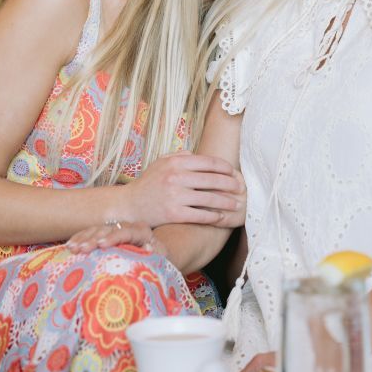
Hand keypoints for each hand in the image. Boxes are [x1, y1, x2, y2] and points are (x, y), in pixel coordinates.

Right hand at [66, 219, 165, 255]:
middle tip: (82, 249)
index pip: (126, 232)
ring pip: (97, 230)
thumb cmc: (157, 260)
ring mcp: (114, 229)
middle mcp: (126, 226)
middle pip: (108, 229)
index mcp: (141, 231)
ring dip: (83, 238)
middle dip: (93, 238)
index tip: (101, 245)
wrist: (155, 254)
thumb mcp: (160, 258)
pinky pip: (90, 233)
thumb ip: (155, 253)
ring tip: (72, 248)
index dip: (113, 238)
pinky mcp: (106, 234)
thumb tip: (147, 247)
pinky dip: (80, 239)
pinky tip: (69, 245)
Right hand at [125, 151, 245, 228]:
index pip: (207, 162)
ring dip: (226, 202)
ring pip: (208, 198)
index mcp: (176, 162)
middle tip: (241, 188)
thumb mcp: (161, 162)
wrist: (130, 205)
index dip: (224, 167)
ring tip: (236, 204)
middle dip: (230, 184)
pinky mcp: (174, 214)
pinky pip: (199, 215)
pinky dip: (213, 216)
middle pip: (212, 180)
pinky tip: (222, 217)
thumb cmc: (148, 183)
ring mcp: (175, 196)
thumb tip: (197, 154)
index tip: (234, 172)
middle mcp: (176, 177)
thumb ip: (180, 155)